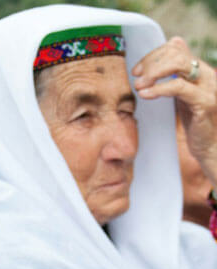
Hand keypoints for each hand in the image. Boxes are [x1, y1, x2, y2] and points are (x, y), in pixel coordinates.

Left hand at [132, 37, 216, 186]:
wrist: (209, 145)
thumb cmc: (193, 120)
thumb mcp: (182, 94)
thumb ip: (173, 76)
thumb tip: (164, 52)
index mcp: (199, 70)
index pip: (176, 47)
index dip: (153, 55)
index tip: (137, 70)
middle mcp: (206, 74)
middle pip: (177, 53)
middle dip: (151, 63)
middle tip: (136, 77)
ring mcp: (208, 87)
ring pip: (179, 65)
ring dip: (154, 73)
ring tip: (139, 85)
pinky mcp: (205, 102)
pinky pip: (179, 87)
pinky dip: (159, 88)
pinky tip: (145, 95)